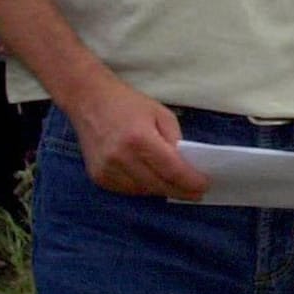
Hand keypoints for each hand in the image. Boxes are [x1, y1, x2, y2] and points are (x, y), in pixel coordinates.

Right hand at [62, 77, 207, 198]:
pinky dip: (144, 188)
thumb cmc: (128, 104)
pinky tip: (154, 181)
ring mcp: (106, 170)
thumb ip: (175, 141)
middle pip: (158, 185)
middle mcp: (120, 158)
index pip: (171, 170)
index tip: (205, 186)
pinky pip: (128, 190)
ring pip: (143, 191)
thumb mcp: (161, 115)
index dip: (191, 181)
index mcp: (139, 139)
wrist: (88, 100)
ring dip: (163, 190)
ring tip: (178, 187)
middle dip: (181, 191)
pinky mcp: (98, 177)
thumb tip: (187, 165)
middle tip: (198, 193)